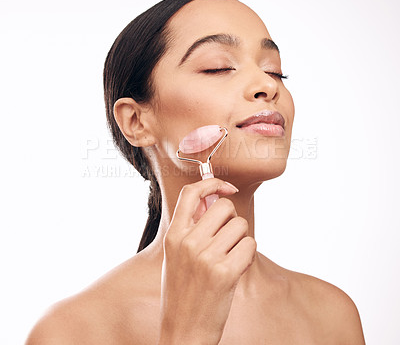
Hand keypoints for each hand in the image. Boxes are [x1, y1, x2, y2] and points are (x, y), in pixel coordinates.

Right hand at [158, 178, 256, 344]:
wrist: (183, 330)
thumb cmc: (182, 290)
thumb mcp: (176, 255)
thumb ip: (191, 226)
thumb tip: (215, 198)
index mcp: (173, 235)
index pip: (191, 192)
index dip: (212, 183)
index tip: (227, 188)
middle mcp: (187, 242)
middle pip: (224, 207)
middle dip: (232, 219)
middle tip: (227, 238)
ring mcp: (205, 257)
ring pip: (240, 225)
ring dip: (241, 239)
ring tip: (230, 257)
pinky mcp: (225, 273)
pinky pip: (250, 245)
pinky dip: (248, 254)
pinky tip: (237, 268)